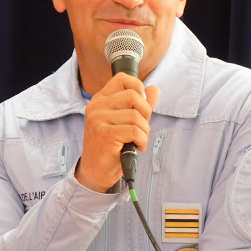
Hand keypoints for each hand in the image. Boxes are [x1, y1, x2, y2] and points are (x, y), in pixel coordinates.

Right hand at [76, 73, 159, 192]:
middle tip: (141, 128)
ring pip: (136, 116)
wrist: (95, 171)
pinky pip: (135, 131)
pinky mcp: (105, 133)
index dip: (138, 88)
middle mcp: (96, 106)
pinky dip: (142, 141)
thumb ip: (140, 105)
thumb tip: (155, 89)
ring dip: (144, 131)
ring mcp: (98, 119)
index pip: (123, 78)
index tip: (140, 107)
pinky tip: (136, 147)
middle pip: (134, 96)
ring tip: (137, 140)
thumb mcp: (126, 121)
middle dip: (146, 113)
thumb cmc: (111, 146)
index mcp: (100, 99)